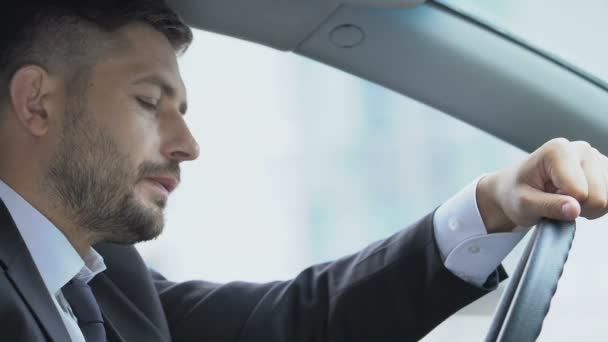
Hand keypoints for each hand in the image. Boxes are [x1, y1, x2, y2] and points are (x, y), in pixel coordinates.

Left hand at [476, 138, 607, 232]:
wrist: (516, 188)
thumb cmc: (517, 192)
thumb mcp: (523, 204)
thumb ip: (548, 206)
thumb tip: (574, 209)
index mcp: (558, 150)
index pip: (579, 192)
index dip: (564, 204)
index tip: (547, 197)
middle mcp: (581, 148)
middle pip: (599, 197)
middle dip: (578, 208)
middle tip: (557, 201)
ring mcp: (596, 158)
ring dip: (589, 207)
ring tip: (566, 198)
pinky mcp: (605, 169)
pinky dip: (597, 205)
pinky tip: (579, 197)